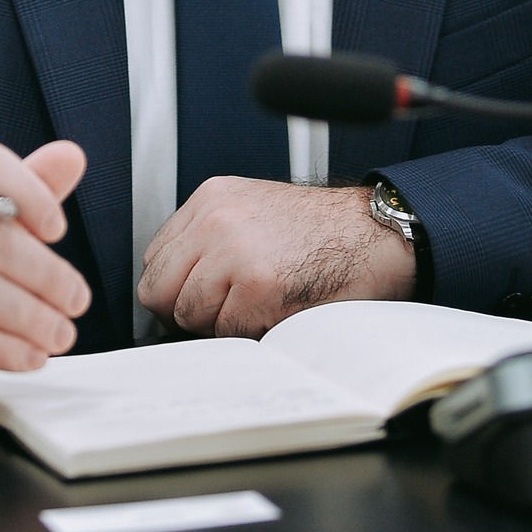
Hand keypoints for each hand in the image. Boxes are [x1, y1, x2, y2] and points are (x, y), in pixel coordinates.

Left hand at [137, 178, 414, 338]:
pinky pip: (226, 332)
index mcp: (210, 198)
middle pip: (159, 290)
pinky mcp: (257, 286)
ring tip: (257, 306)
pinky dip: (248, 333)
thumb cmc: (323, 231)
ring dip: (219, 324)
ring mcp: (233, 252)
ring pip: (188, 315)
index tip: (195, 299)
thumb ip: (209, 238)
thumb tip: (175, 285)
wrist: (375, 232)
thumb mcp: (252, 210)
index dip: (175, 288)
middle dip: (185, 311)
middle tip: (222, 311)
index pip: (155, 259)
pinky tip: (276, 311)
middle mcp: (214, 220)